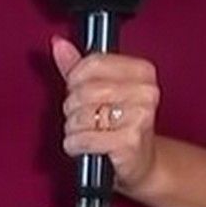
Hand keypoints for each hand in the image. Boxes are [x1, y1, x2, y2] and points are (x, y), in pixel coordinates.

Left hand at [52, 36, 161, 195]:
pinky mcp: (130, 142)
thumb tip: (58, 44)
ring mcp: (140, 117)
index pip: (94, 62)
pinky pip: (85, 138)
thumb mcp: (100, 91)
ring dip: (73, 127)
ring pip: (83, 114)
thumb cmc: (120, 126)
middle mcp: (146, 92)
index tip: (76, 89)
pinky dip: (75, 144)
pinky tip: (82, 145)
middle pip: (86, 90)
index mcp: (143, 72)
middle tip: (81, 116)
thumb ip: (77, 66)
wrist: (140, 162)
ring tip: (84, 131)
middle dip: (73, 107)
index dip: (75, 78)